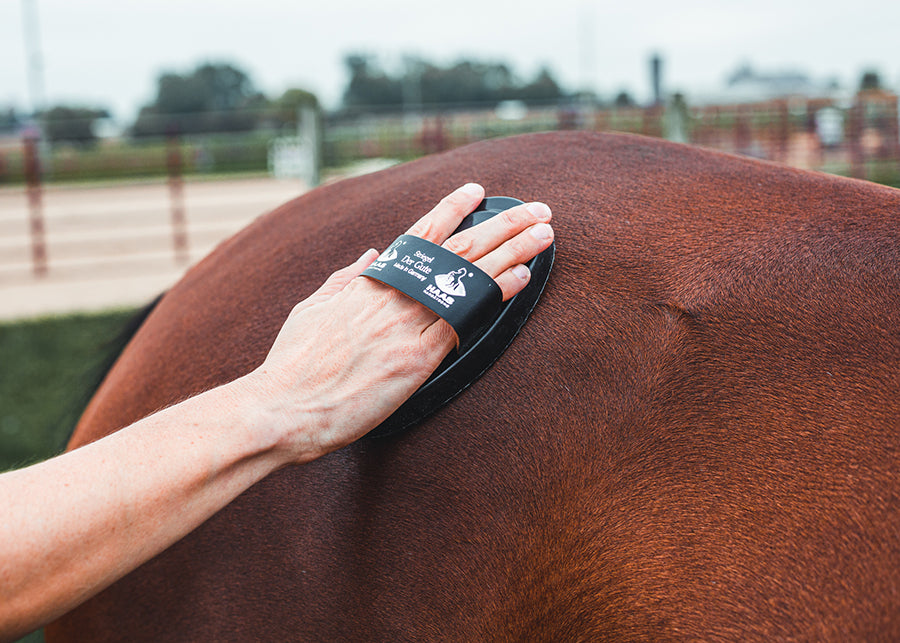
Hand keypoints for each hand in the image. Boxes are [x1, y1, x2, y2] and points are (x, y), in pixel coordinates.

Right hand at [243, 183, 553, 462]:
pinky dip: (493, 294)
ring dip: (512, 251)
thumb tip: (371, 255)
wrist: (282, 409)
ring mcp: (405, 324)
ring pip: (468, 278)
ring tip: (544, 233)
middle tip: (536, 208)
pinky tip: (521, 278)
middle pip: (457, 248)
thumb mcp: (312, 310)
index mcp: (367, 283)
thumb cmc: (292, 365)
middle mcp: (391, 295)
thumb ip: (345, 280)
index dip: (451, 209)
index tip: (476, 191)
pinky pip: (463, 318)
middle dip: (501, 224)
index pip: (418, 236)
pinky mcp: (416, 358)